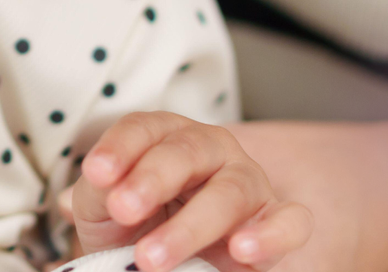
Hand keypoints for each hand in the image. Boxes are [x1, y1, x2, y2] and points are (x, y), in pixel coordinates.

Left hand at [64, 112, 311, 270]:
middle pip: (186, 151)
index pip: (143, 128)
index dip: (119, 147)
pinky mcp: (278, 222)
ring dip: (192, 224)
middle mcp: (212, 151)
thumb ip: (97, 191)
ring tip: (153, 256)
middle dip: (152, 179)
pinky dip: (270, 234)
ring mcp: (249, 184)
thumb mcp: (105, 210)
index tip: (96, 174)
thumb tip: (97, 183)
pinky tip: (239, 249)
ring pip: (231, 191)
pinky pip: (291, 221)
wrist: (170, 267)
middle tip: (122, 210)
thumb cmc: (136, 229)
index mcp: (167, 137)